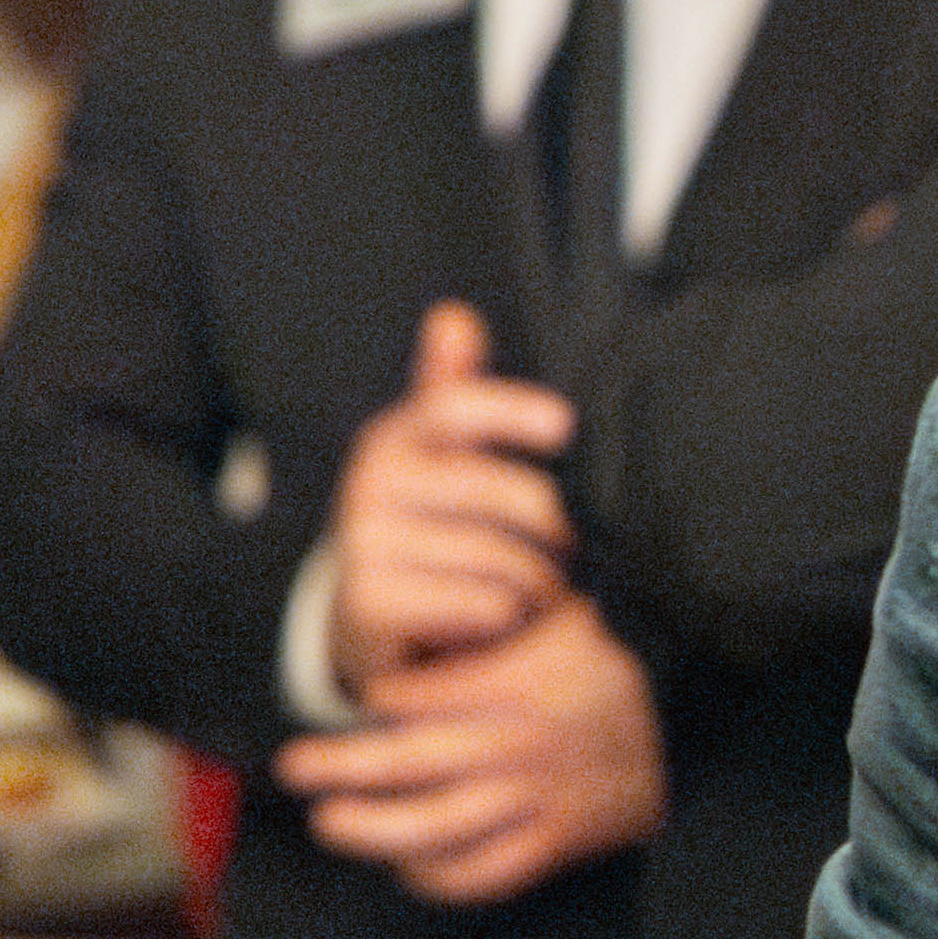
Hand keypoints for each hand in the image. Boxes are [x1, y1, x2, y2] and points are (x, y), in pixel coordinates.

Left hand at [276, 595, 665, 904]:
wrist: (695, 719)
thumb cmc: (620, 662)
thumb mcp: (558, 619)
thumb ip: (488, 631)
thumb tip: (422, 638)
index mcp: (514, 683)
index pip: (417, 698)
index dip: (376, 701)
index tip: (357, 703)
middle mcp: (517, 744)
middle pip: (407, 761)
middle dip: (339, 766)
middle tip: (293, 767)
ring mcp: (537, 798)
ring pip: (435, 827)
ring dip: (370, 828)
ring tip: (329, 822)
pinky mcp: (557, 841)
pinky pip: (483, 873)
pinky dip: (437, 878)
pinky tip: (405, 867)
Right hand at [326, 304, 577, 697]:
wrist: (367, 618)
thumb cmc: (427, 526)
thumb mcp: (437, 458)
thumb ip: (451, 390)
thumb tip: (452, 316)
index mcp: (394, 438)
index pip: (453, 406)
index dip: (511, 411)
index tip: (565, 425)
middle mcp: (370, 483)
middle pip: (506, 494)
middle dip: (560, 531)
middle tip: (575, 553)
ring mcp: (362, 542)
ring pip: (504, 558)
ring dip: (542, 583)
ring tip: (543, 592)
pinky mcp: (368, 602)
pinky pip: (483, 605)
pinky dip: (509, 618)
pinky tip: (504, 622)